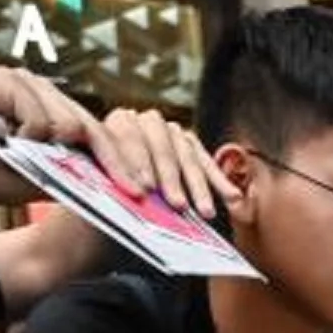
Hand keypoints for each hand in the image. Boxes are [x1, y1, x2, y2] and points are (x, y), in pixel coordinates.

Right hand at [0, 67, 123, 202]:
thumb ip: (68, 177)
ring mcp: (26, 81)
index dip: (122, 162)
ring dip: (47, 148)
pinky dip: (26, 134)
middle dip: (115, 161)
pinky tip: (2, 138)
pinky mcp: (5, 80)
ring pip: (65, 121)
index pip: (97, 135)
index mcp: (53, 111)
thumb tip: (111, 188)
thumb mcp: (36, 181)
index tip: (142, 190)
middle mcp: (43, 91)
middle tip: (134, 189)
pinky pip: (36, 116)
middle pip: (92, 126)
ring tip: (15, 151)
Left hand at [96, 106, 238, 218]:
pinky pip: (206, 161)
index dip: (137, 163)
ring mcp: (170, 130)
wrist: (112, 189)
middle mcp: (144, 121)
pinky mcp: (189, 143)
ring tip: (205, 212)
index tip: (145, 190)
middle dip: (171, 178)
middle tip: (177, 204)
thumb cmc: (106, 190)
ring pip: (186, 154)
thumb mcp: (100, 181)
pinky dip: (218, 181)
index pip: (127, 136)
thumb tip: (123, 198)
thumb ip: (110, 182)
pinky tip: (232, 197)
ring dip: (197, 185)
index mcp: (116, 123)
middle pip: (161, 145)